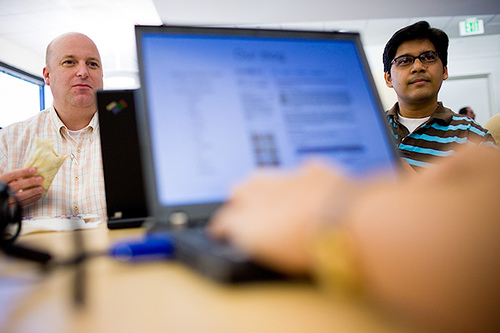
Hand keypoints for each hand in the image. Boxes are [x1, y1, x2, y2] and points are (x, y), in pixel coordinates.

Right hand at [0, 167, 43, 205]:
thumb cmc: (3, 186)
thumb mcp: (4, 180)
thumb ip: (13, 176)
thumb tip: (28, 171)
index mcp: (0, 180)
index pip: (11, 175)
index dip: (23, 172)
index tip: (34, 169)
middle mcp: (2, 190)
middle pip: (17, 185)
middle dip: (30, 182)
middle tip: (41, 179)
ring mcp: (6, 200)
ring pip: (20, 196)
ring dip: (33, 192)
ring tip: (41, 188)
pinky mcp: (10, 207)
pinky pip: (22, 203)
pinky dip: (31, 199)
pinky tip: (38, 195)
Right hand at [208, 161, 360, 274]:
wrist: (345, 221)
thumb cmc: (308, 244)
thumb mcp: (270, 255)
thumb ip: (253, 240)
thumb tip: (244, 237)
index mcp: (249, 219)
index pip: (226, 220)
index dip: (221, 227)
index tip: (219, 231)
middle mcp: (264, 194)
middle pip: (239, 189)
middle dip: (236, 197)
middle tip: (238, 205)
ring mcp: (290, 180)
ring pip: (264, 175)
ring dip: (260, 183)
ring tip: (262, 191)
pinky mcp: (317, 174)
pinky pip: (303, 169)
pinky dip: (301, 176)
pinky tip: (304, 180)